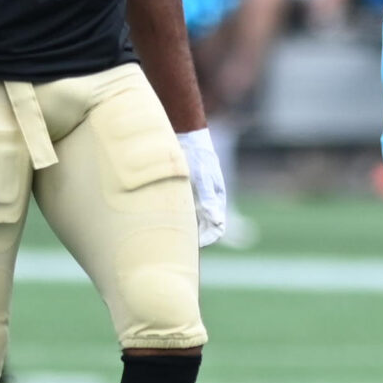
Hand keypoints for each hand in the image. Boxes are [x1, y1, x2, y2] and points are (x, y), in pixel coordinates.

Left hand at [177, 126, 226, 247]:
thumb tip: (217, 222)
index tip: (193, 245)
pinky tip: (164, 219)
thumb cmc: (197, 156)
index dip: (207, 239)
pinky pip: (184, 211)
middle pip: (205, 228)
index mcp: (216, 200)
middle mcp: (208, 201)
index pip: (217, 229)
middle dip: (195, 238)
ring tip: (168, 233)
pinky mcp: (186, 192)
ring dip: (186, 229)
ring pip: (194, 221)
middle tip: (177, 243)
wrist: (186, 136)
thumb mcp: (203, 177)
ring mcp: (197, 197)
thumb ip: (208, 199)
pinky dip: (178, 218)